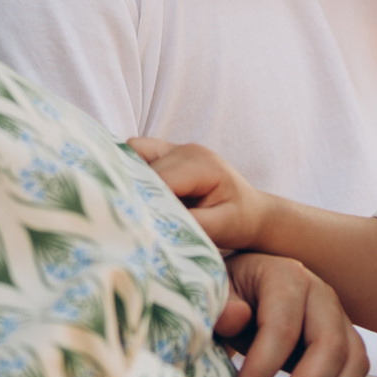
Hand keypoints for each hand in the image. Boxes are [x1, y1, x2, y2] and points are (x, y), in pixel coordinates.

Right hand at [131, 136, 270, 252]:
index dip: (140, 199)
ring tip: (129, 206)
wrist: (252, 212)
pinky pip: (136, 154)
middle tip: (124, 220)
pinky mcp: (167, 153)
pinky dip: (130, 172)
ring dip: (128, 179)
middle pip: (143, 167)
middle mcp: (187, 150)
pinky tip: (133, 195)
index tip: (127, 223)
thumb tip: (155, 224)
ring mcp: (176, 148)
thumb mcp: (220, 228)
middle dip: (132, 192)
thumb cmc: (239, 221)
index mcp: (201, 165)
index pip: (159, 179)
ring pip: (133, 154)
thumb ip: (189, 223)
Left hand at [212, 251, 367, 376]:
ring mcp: (340, 316)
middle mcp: (321, 293)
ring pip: (353, 362)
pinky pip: (356, 371)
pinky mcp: (347, 339)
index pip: (282, 328)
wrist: (246, 290)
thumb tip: (236, 318)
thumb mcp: (215, 294)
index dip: (261, 367)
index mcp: (286, 276)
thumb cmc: (228, 296)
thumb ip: (220, 306)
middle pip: (330, 346)